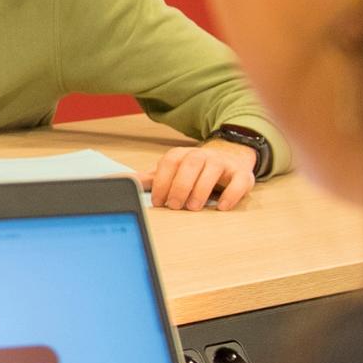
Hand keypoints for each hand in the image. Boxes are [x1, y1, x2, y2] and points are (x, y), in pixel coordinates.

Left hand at [140, 139, 257, 212]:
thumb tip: (120, 181)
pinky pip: (239, 181)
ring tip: (193, 208)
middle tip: (175, 206)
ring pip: (212, 171)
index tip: (158, 202)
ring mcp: (223, 163)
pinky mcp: (242, 174)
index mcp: (182, 155)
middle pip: (190, 165)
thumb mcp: (171, 172)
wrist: (230, 158)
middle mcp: (202, 155)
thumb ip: (149, 178)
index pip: (170, 163)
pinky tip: (222, 207)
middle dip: (180, 186)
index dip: (162, 182)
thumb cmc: (195, 171)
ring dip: (201, 190)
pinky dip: (231, 194)